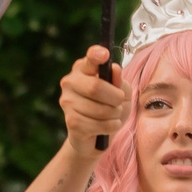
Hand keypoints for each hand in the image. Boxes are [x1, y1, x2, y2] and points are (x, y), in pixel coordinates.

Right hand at [59, 46, 126, 160]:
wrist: (97, 136)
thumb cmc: (110, 108)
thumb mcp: (123, 93)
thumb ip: (120, 82)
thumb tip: (115, 69)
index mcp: (83, 69)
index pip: (89, 59)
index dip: (96, 55)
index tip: (104, 54)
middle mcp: (70, 82)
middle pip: (95, 87)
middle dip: (116, 98)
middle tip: (119, 102)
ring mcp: (67, 103)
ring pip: (100, 109)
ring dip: (115, 115)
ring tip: (113, 116)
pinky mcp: (71, 122)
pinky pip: (98, 124)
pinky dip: (111, 126)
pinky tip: (108, 126)